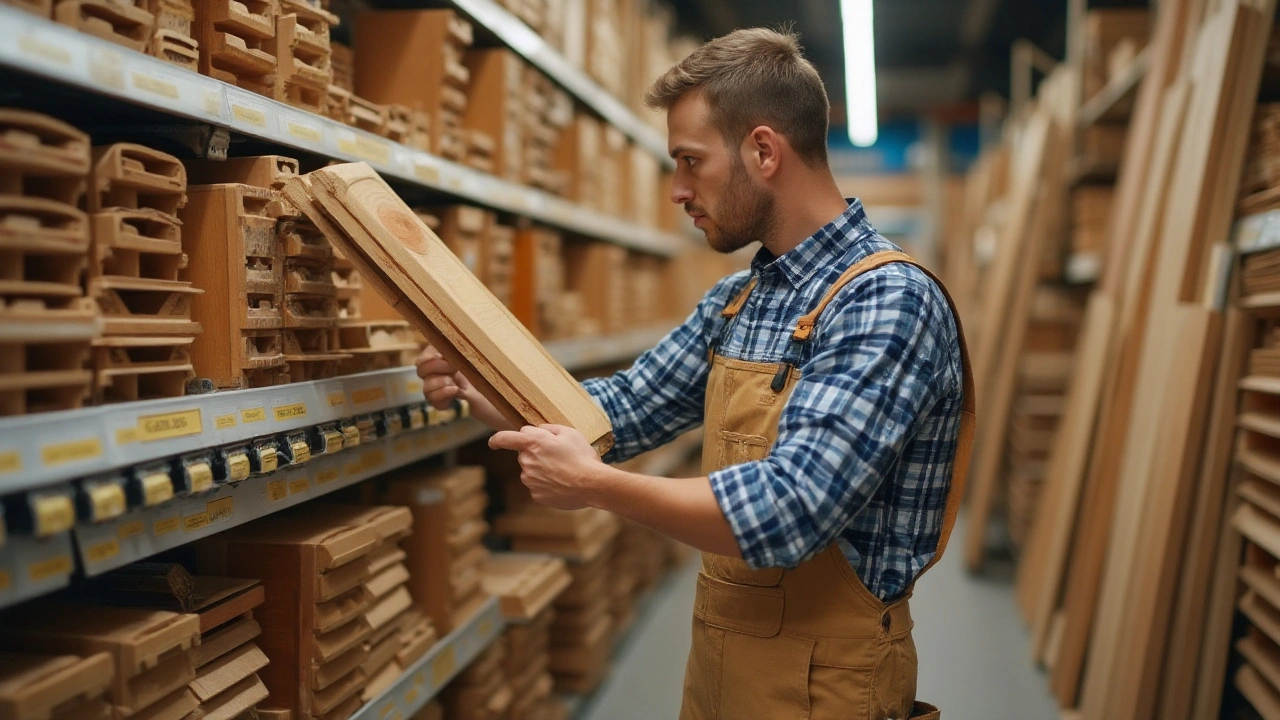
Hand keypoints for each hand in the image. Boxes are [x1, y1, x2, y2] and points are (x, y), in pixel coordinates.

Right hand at [415, 346, 511, 430]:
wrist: (495, 388)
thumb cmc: (484, 366)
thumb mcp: (474, 352)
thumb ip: (462, 344)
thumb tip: (457, 329)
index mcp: (439, 358)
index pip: (422, 357)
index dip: (431, 357)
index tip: (447, 356)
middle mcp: (434, 373)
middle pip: (420, 370)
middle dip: (437, 367)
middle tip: (454, 367)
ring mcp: (437, 389)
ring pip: (425, 387)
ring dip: (440, 383)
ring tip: (455, 383)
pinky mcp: (442, 402)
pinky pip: (433, 401)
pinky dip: (443, 395)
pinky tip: (456, 391)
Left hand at [489, 424, 603, 510]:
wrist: (592, 485)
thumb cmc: (582, 456)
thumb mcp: (569, 432)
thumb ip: (549, 429)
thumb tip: (538, 431)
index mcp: (532, 443)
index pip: (505, 438)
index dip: (497, 439)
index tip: (493, 442)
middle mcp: (526, 461)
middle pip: (524, 454)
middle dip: (536, 453)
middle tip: (558, 456)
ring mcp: (530, 480)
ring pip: (531, 471)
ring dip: (542, 469)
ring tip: (564, 470)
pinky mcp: (536, 495)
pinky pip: (538, 485)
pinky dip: (547, 484)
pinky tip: (563, 482)